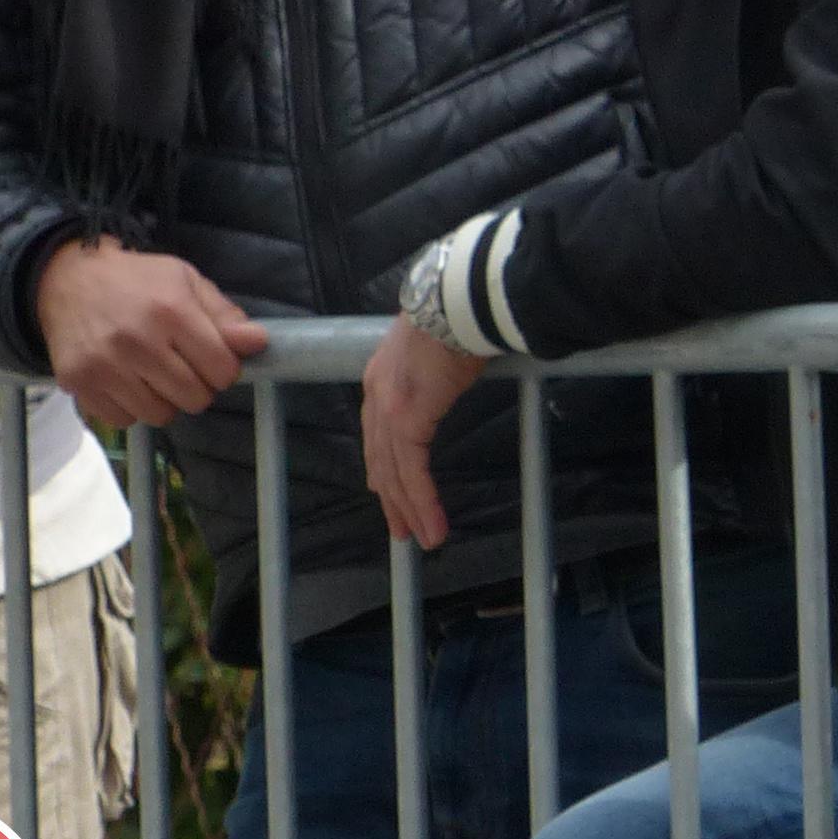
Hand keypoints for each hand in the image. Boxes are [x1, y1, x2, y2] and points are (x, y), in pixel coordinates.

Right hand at [33, 238, 266, 428]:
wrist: (69, 279)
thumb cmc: (137, 280)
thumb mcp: (187, 282)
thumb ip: (224, 316)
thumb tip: (258, 343)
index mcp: (173, 311)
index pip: (222, 369)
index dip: (225, 369)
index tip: (214, 361)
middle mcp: (138, 341)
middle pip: (193, 397)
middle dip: (198, 388)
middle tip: (185, 369)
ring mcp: (105, 366)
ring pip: (159, 415)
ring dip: (165, 401)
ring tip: (156, 376)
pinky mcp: (79, 383)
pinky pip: (122, 420)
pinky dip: (131, 408)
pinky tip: (128, 383)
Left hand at [361, 319, 489, 548]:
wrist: (458, 301)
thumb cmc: (460, 315)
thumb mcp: (439, 348)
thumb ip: (439, 369)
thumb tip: (458, 369)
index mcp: (382, 377)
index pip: (379, 435)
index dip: (387, 467)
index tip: (393, 492)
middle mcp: (377, 396)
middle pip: (380, 460)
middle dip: (392, 498)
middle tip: (402, 529)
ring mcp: (388, 409)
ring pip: (393, 473)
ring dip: (409, 510)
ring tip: (422, 538)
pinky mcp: (406, 421)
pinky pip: (411, 472)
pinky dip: (421, 502)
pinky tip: (432, 524)